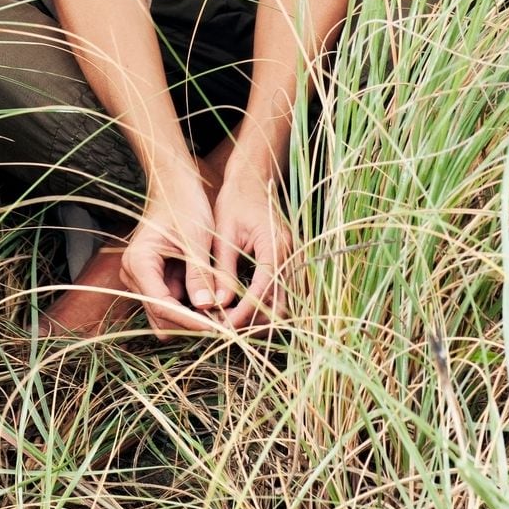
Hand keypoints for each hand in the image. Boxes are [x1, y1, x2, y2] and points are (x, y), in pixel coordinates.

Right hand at [118, 174, 233, 340]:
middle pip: (160, 315)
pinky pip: (171, 302)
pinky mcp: (154, 279)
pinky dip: (190, 306)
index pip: (161, 304)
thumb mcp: (196, 239)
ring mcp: (142, 278)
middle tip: (223, 324)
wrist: (176, 186)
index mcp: (138, 261)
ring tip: (221, 315)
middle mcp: (133, 274)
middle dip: (190, 322)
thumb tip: (206, 307)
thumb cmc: (185, 205)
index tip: (216, 327)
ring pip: (165, 314)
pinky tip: (212, 302)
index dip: (189, 320)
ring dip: (191, 317)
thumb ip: (199, 273)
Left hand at [209, 156, 293, 332]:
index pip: (264, 290)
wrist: (252, 181)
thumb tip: (217, 305)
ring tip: (226, 320)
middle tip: (222, 327)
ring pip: (281, 306)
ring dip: (256, 319)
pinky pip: (278, 296)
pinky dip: (260, 308)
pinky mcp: (286, 265)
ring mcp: (292, 262)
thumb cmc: (234, 202)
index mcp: (275, 244)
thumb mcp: (223, 234)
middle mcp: (290, 256)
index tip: (223, 324)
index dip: (244, 312)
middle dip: (252, 322)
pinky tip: (237, 309)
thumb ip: (223, 269)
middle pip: (279, 306)